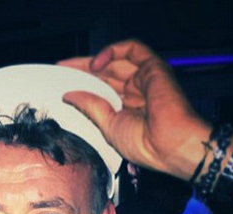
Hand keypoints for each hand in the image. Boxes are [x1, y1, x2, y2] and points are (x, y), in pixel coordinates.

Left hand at [58, 39, 211, 179]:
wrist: (168, 145)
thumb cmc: (145, 146)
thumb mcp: (107, 126)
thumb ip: (90, 107)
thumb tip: (69, 96)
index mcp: (127, 109)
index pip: (101, 90)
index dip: (83, 85)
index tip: (64, 84)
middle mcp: (136, 92)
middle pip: (107, 74)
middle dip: (84, 71)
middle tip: (63, 70)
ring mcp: (145, 79)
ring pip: (117, 61)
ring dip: (94, 61)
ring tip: (73, 67)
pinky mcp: (154, 67)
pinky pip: (133, 49)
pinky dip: (113, 51)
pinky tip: (96, 64)